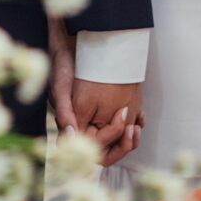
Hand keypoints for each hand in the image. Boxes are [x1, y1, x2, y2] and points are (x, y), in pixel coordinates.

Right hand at [47, 21, 143, 166]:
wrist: (70, 48)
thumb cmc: (63, 67)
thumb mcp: (61, 89)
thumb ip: (64, 114)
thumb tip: (71, 138)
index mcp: (72, 126)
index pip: (91, 151)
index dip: (109, 147)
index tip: (124, 131)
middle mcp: (83, 127)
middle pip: (106, 150)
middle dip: (123, 144)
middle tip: (134, 130)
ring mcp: (93, 120)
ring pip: (115, 140)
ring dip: (129, 135)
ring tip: (138, 124)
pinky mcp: (103, 111)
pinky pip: (119, 126)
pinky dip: (131, 123)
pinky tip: (139, 115)